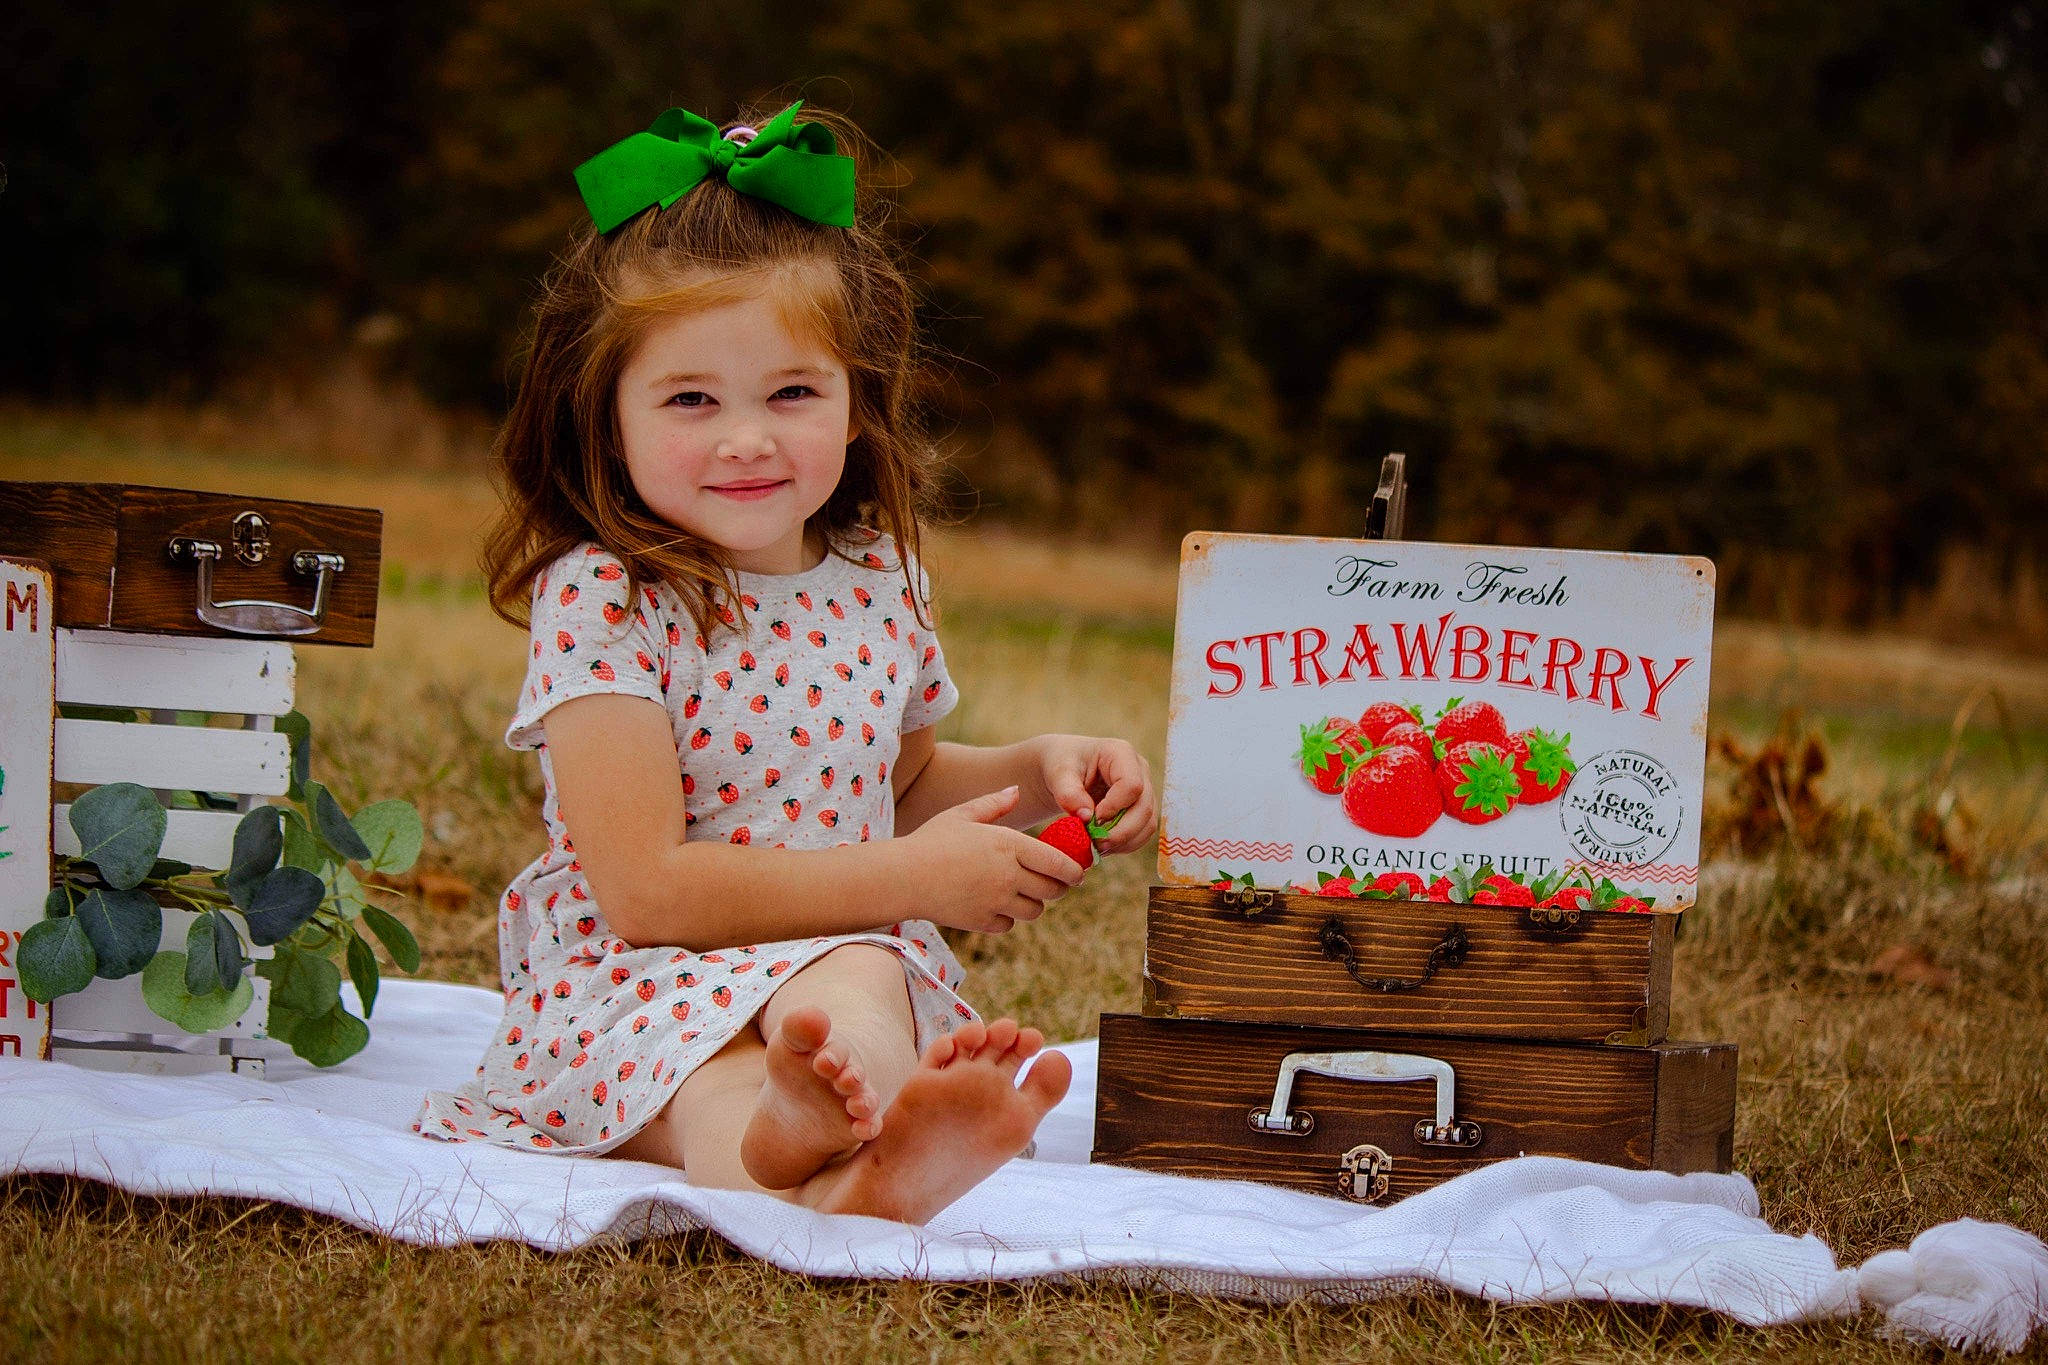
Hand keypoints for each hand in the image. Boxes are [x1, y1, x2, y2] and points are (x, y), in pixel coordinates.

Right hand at [900, 785, 1084, 934]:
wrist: (901, 876)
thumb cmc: (931, 840)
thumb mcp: (962, 814)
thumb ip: (994, 804)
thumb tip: (1016, 791)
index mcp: (1009, 845)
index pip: (1058, 863)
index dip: (1074, 870)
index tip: (1077, 872)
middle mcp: (1008, 875)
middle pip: (1053, 890)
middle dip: (1058, 887)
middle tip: (1054, 883)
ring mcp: (996, 901)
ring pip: (1035, 910)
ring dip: (1034, 903)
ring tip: (1023, 893)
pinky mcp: (981, 922)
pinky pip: (1009, 924)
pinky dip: (1007, 917)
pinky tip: (996, 904)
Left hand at [1035, 734, 1157, 856]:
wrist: (1064, 770)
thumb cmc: (1062, 764)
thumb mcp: (1058, 774)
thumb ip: (1068, 793)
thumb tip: (1086, 817)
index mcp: (1121, 753)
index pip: (1131, 785)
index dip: (1114, 807)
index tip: (1091, 819)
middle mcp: (1139, 770)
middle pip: (1144, 807)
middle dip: (1121, 832)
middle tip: (1096, 844)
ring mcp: (1144, 790)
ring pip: (1147, 824)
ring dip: (1124, 842)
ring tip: (1098, 847)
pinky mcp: (1141, 808)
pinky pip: (1142, 833)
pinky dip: (1125, 845)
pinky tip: (1104, 846)